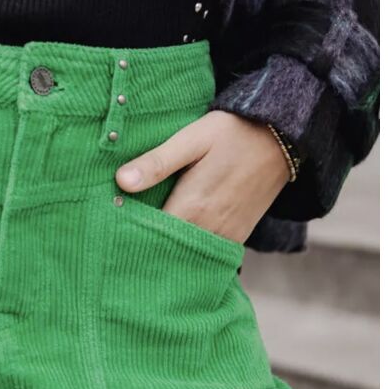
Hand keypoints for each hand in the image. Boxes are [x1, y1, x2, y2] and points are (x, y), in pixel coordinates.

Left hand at [114, 111, 291, 244]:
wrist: (281, 138)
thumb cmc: (231, 133)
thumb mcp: (191, 140)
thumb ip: (157, 163)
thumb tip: (120, 182)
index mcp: (192, 208)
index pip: (150, 236)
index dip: (127, 236)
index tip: (106, 235)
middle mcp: (210, 229)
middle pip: (167, 250)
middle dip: (143, 248)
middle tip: (115, 247)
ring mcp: (226, 235)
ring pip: (187, 255)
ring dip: (165, 252)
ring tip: (138, 248)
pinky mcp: (238, 235)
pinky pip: (206, 253)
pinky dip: (188, 251)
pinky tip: (170, 244)